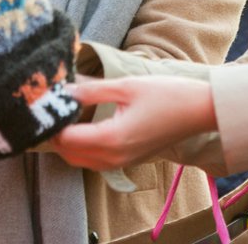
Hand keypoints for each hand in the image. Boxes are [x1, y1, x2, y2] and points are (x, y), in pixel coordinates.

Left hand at [51, 76, 216, 170]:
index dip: (52, 122)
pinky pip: (95, 161)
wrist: (201, 111)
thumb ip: (91, 90)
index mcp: (111, 139)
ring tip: (64, 115)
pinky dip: (83, 148)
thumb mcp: (126, 86)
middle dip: (55, 135)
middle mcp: (114, 158)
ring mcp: (122, 162)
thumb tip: (63, 90)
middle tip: (51, 109)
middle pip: (69, 154)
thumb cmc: (167, 94)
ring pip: (81, 160)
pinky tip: (83, 125)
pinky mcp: (129, 160)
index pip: (66, 139)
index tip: (45, 102)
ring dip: (68, 143)